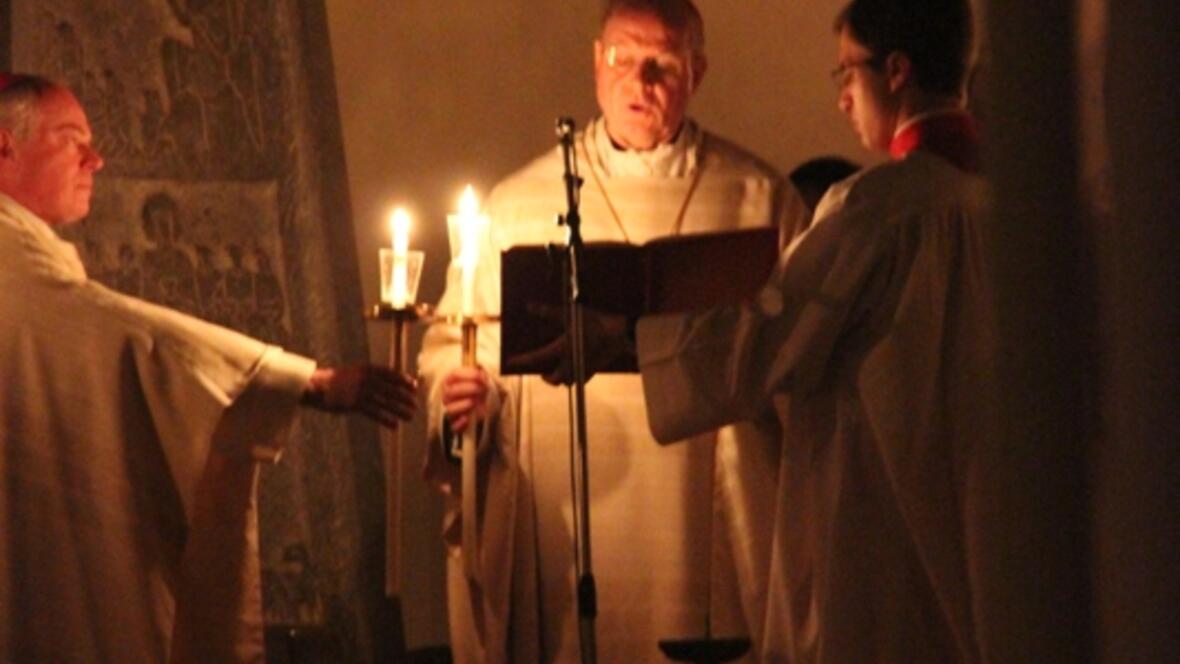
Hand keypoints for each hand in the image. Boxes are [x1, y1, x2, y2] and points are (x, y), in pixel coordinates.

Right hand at [302, 364, 417, 427]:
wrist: (315, 386)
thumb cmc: (337, 381)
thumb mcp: (355, 374)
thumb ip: (370, 378)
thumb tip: (389, 385)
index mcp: (366, 369)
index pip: (390, 374)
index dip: (403, 380)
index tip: (414, 387)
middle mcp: (365, 379)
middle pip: (390, 389)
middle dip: (404, 397)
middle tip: (415, 405)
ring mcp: (359, 391)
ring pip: (384, 401)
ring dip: (398, 409)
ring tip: (409, 416)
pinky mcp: (353, 404)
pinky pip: (373, 412)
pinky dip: (385, 419)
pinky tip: (394, 425)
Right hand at [440, 366, 490, 433]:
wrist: (479, 404)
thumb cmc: (476, 389)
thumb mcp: (479, 379)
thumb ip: (480, 374)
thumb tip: (482, 375)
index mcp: (450, 382)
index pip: (454, 375)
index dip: (468, 375)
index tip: (481, 376)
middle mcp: (447, 396)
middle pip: (451, 392)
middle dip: (469, 389)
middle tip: (481, 389)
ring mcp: (450, 410)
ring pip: (450, 409)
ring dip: (464, 404)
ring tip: (474, 402)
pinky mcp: (456, 424)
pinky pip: (454, 426)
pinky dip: (460, 423)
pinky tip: (467, 418)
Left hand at [502, 303, 631, 384]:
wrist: (621, 333)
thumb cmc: (595, 321)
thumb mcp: (570, 313)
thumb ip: (548, 311)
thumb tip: (529, 306)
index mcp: (562, 349)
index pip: (536, 357)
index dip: (522, 360)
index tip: (511, 361)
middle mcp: (571, 362)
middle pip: (554, 380)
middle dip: (547, 378)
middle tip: (543, 372)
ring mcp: (584, 368)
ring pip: (569, 382)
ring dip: (561, 379)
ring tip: (559, 370)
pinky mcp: (596, 368)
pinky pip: (583, 378)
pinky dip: (576, 376)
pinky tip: (577, 368)